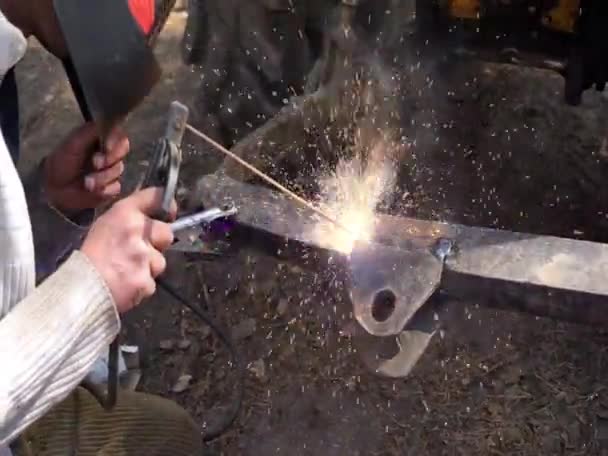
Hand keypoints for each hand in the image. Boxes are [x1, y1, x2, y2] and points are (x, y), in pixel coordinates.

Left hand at [43, 123, 129, 212]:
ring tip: (87, 182)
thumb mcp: (73, 143)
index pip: (118, 135)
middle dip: (110, 158)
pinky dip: (104, 189)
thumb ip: (90, 131)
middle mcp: (108, 153)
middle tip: (95, 164)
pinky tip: (91, 190)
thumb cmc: (61, 162)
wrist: (54, 189)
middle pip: (123, 151)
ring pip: (118, 170)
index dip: (116, 141)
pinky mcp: (111, 188)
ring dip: (102, 177)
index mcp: (100, 139)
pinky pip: (116, 187)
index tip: (107, 147)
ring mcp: (110, 171)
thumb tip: (107, 121)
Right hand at [81, 188, 176, 312]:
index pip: (156, 198)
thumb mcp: (105, 225)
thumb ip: (129, 219)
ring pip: (160, 261)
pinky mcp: (145, 280)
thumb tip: (150, 219)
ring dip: (149, 268)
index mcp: (124, 214)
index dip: (167, 206)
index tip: (169, 213)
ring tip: (127, 271)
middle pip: (167, 233)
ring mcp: (143, 257)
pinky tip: (127, 284)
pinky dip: (142, 285)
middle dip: (159, 243)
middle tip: (141, 251)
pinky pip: (151, 282)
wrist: (79, 287)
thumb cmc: (88, 256)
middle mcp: (137, 231)